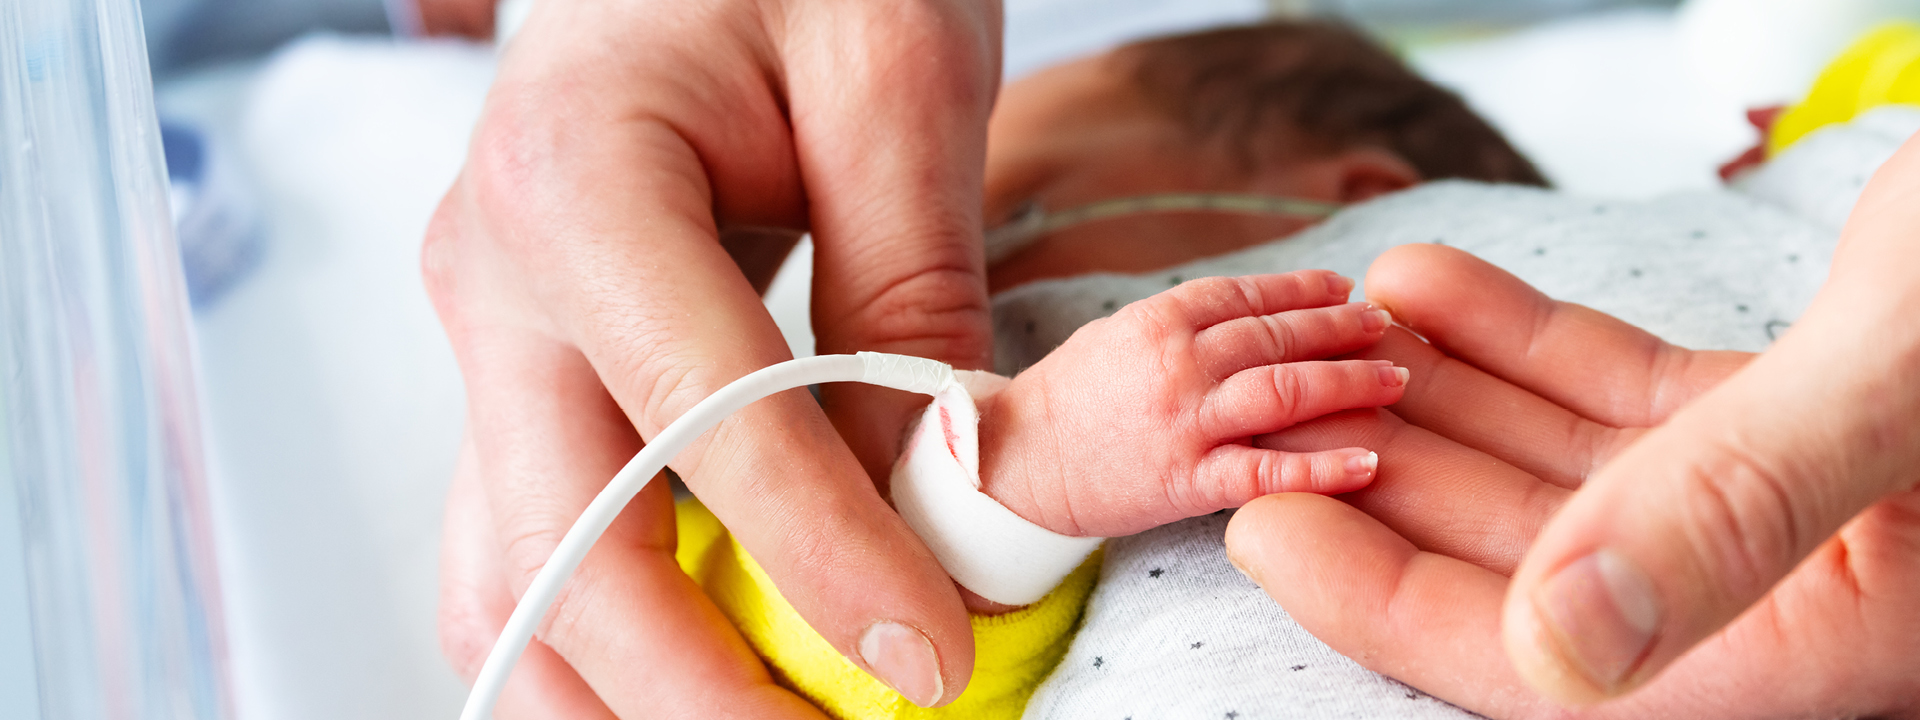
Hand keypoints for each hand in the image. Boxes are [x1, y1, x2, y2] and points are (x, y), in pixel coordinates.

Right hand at [426, 0, 1002, 712]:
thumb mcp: (895, 72)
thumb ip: (907, 285)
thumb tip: (939, 491)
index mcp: (575, 176)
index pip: (701, 417)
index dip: (819, 559)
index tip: (926, 659)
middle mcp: (495, 276)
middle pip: (562, 546)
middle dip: (700, 690)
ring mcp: (492, 337)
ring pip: (508, 582)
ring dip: (626, 694)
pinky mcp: (524, 376)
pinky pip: (532, 544)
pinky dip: (606, 642)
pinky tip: (707, 681)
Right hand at [977, 271, 1407, 537]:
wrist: (1012, 463)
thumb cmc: (1067, 398)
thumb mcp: (1119, 334)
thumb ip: (1183, 320)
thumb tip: (1252, 310)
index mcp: (1159, 318)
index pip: (1249, 294)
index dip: (1303, 290)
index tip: (1344, 289)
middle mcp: (1178, 362)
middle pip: (1278, 335)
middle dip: (1341, 328)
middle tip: (1387, 327)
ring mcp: (1185, 421)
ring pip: (1284, 391)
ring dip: (1348, 382)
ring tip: (1395, 380)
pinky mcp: (1187, 480)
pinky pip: (1267, 472)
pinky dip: (1322, 467)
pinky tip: (1369, 461)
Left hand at [1225, 244, 1919, 717]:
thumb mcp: (1910, 378)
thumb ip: (1738, 511)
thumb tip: (1559, 651)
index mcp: (1854, 640)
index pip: (1565, 665)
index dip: (1395, 602)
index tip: (1263, 528)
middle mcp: (1828, 589)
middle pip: (1546, 560)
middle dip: (1399, 486)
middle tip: (1272, 421)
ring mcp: (1819, 500)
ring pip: (1579, 471)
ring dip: (1450, 405)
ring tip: (1336, 342)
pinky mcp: (1816, 410)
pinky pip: (1634, 396)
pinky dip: (1531, 344)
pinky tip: (1434, 288)